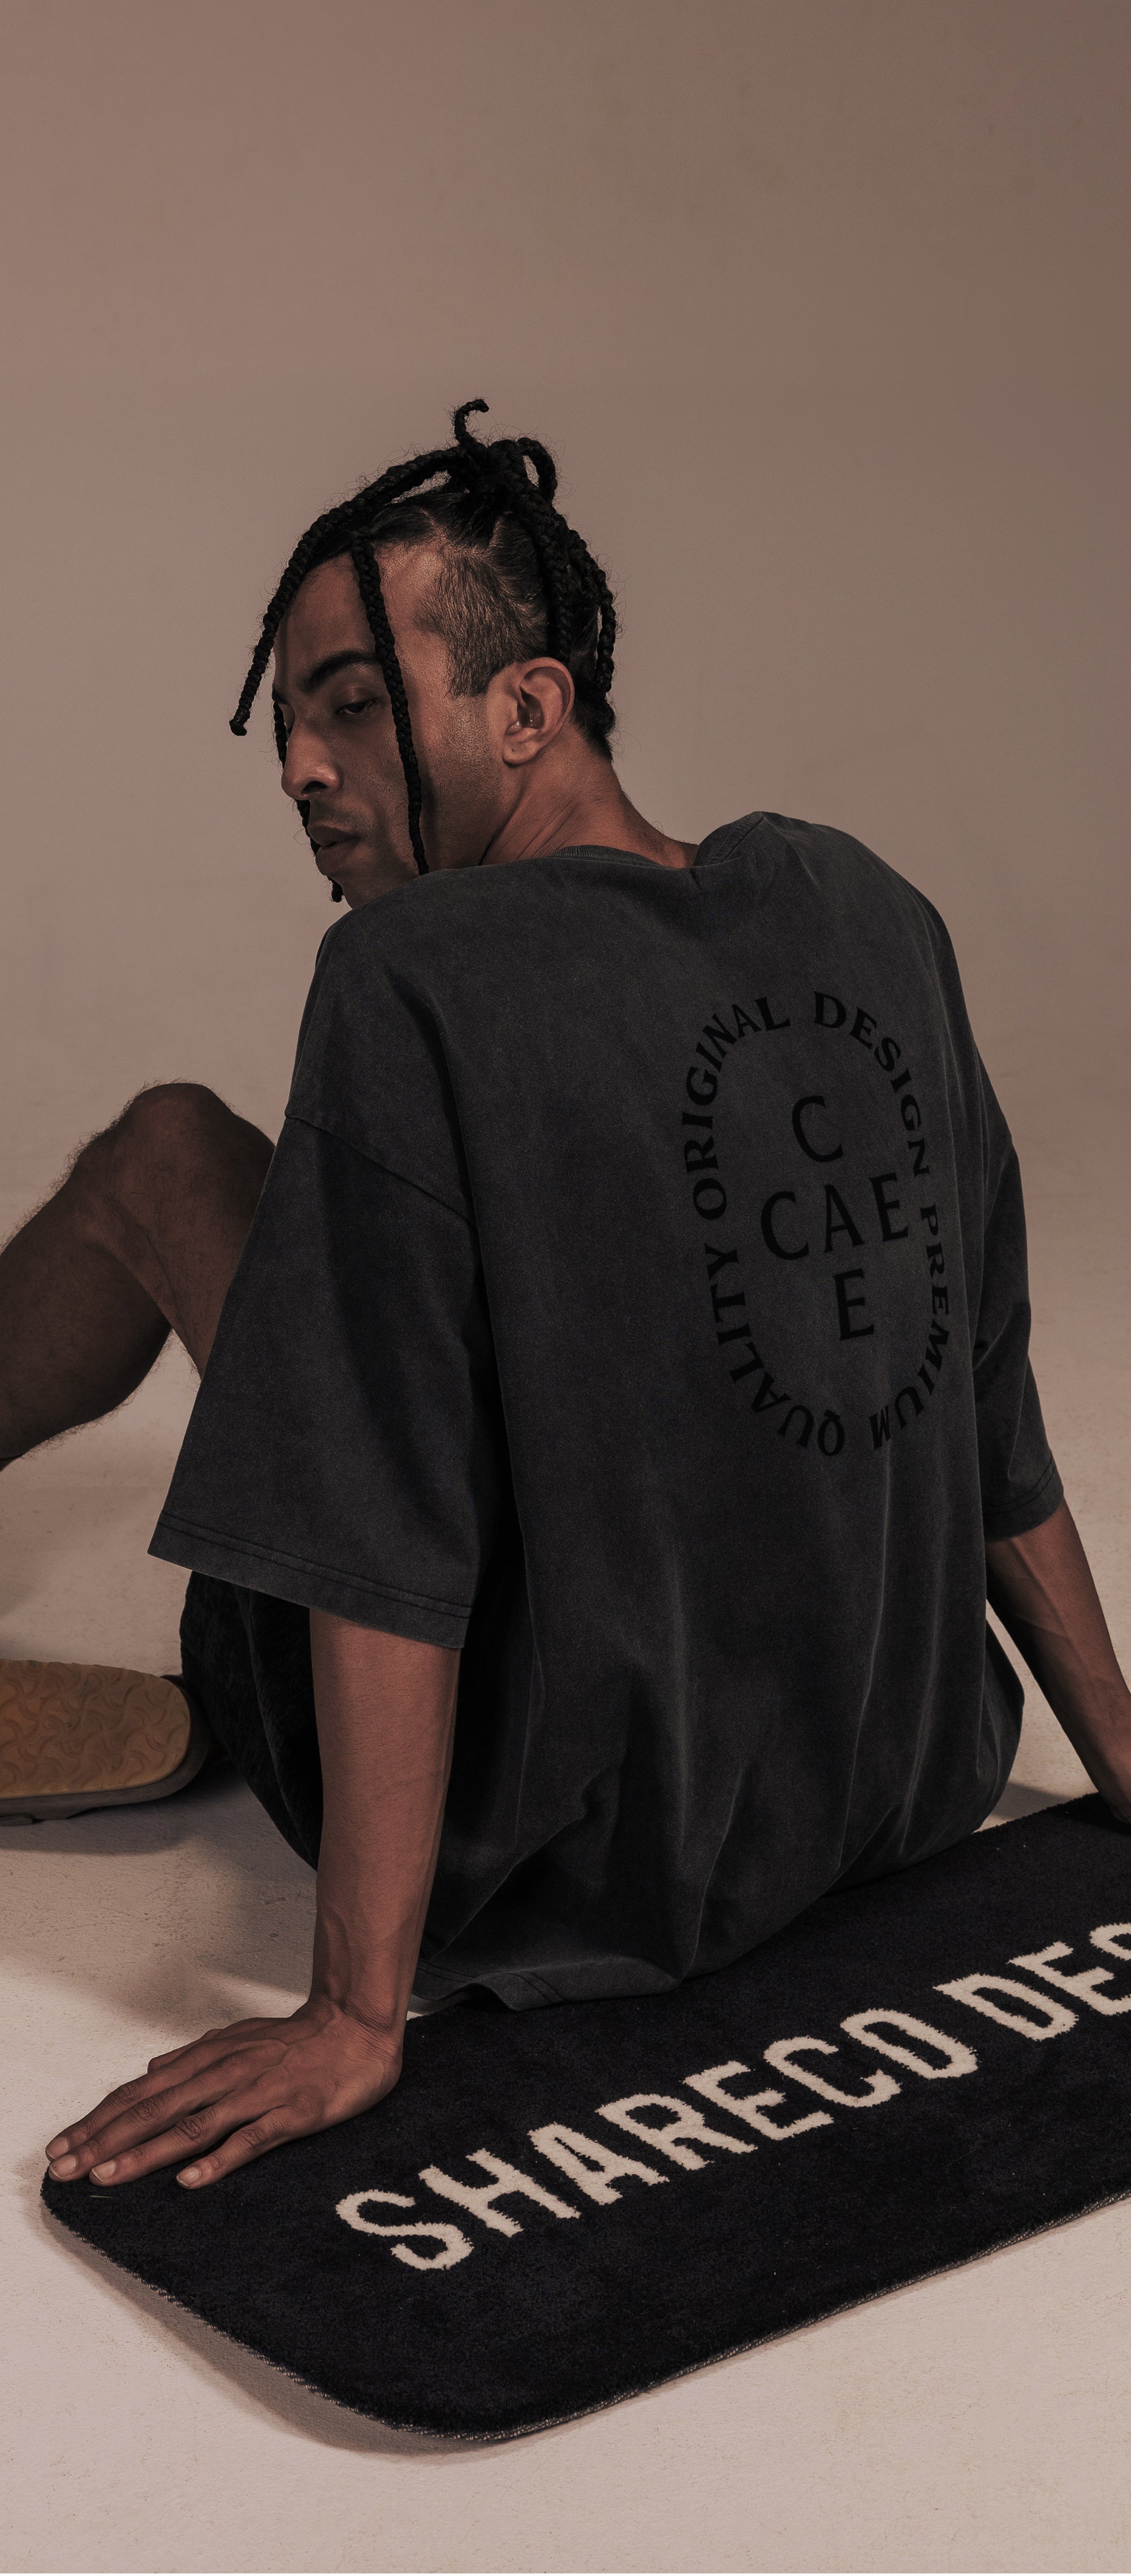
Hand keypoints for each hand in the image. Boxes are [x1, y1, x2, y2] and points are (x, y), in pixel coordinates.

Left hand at [45, 1995, 401, 2191]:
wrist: (356, 2027)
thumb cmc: (296, 2040)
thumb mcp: (236, 2039)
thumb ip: (193, 2057)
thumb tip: (150, 2071)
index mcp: (209, 2059)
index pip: (141, 2093)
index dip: (100, 2120)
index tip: (66, 2145)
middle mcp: (225, 2075)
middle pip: (155, 2111)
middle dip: (106, 2140)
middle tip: (67, 2167)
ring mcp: (257, 2095)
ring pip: (193, 2127)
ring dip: (147, 2152)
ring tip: (109, 2174)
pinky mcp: (291, 2114)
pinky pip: (250, 2140)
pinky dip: (218, 2160)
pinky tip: (191, 2179)